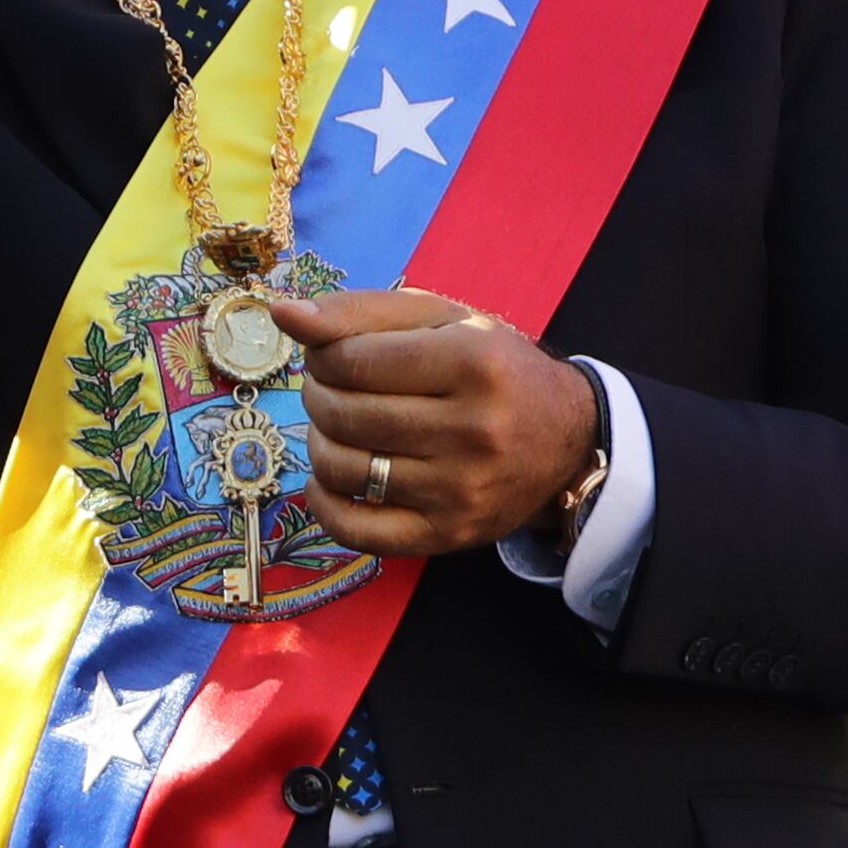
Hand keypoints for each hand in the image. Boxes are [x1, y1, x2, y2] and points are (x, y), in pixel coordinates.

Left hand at [270, 288, 598, 557]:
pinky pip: (355, 530)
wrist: (566, 437)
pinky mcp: (448, 535)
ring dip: (319, 440)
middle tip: (330, 387)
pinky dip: (324, 502)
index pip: (351, 361)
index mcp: (472, 362)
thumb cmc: (492, 365)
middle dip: (318, 393)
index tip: (332, 355)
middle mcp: (473, 430)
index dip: (322, 355)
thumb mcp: (439, 319)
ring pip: (341, 467)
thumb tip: (281, 313)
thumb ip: (358, 312)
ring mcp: (460, 490)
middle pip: (343, 413)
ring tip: (338, 425)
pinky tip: (331, 477)